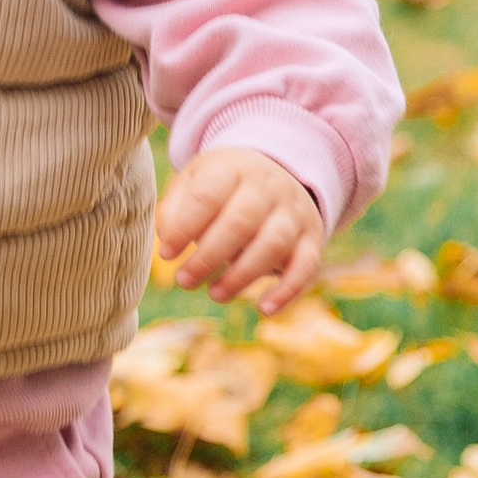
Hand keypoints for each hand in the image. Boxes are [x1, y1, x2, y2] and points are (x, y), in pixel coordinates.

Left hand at [155, 146, 323, 308]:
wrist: (277, 172)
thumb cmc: (222, 186)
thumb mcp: (194, 182)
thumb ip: (174, 208)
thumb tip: (168, 242)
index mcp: (233, 169)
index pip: (208, 194)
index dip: (184, 227)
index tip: (166, 254)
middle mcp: (268, 187)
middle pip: (241, 221)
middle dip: (209, 257)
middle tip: (184, 280)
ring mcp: (294, 212)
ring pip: (273, 244)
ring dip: (241, 276)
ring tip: (215, 294)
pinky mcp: (312, 238)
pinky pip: (307, 266)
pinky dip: (287, 291)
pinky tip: (264, 309)